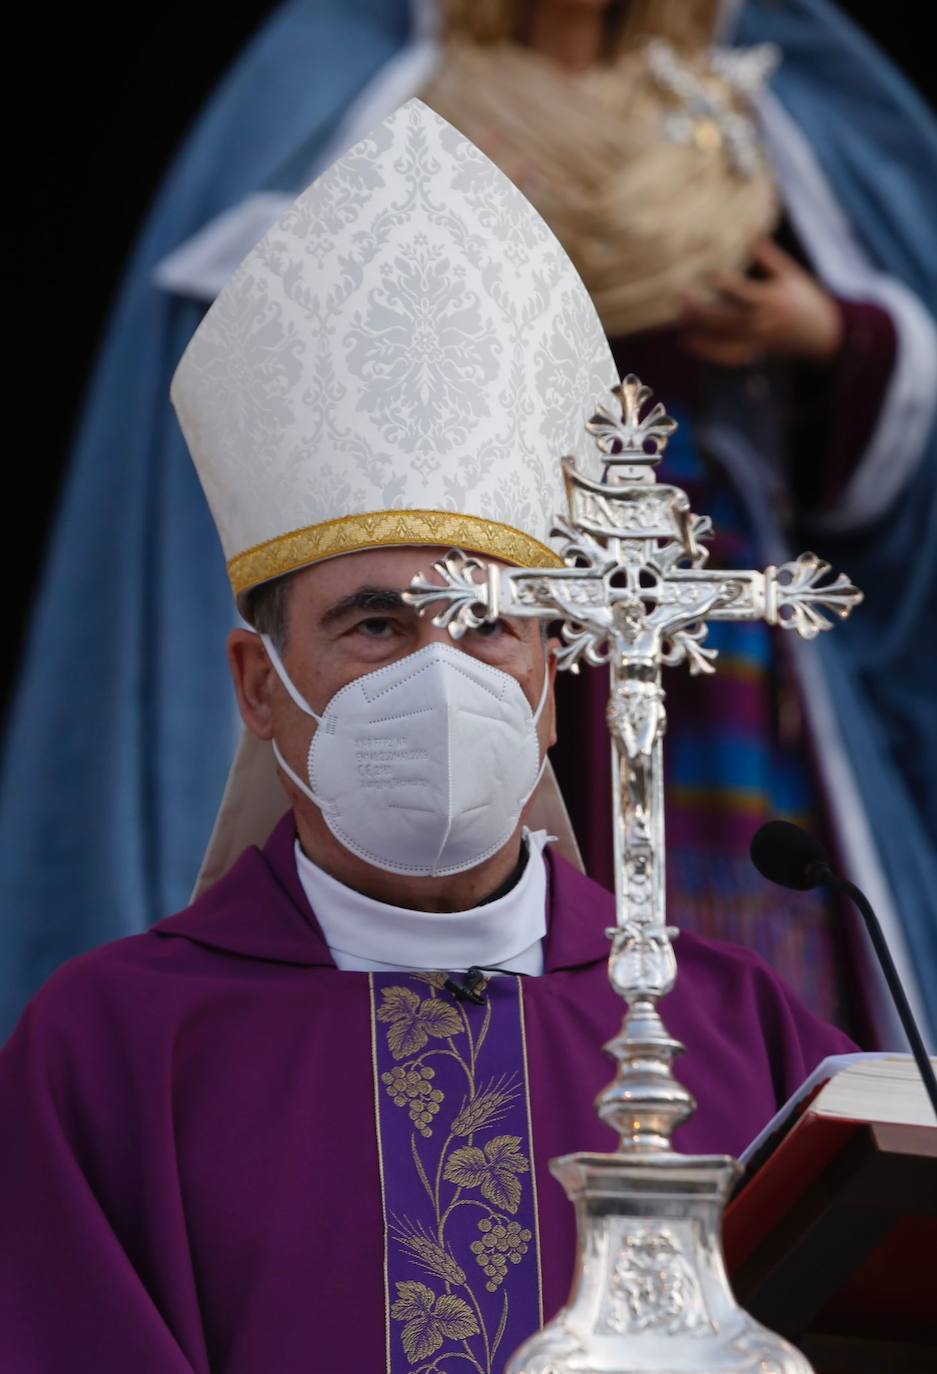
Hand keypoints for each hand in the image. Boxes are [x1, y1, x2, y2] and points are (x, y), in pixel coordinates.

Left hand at [679, 239, 843, 367]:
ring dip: (701, 328)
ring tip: (680, 317)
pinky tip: (688, 340)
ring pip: (724, 337)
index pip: (745, 292)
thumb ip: (770, 257)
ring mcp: (757, 340)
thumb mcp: (792, 274)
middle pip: (727, 318)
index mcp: (772, 299)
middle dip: (703, 310)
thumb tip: (753, 235)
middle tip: (682, 296)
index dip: (726, 283)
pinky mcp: (753, 351)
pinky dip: (707, 350)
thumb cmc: (806, 300)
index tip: (709, 272)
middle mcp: (762, 322)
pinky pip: (727, 355)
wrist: (823, 335)